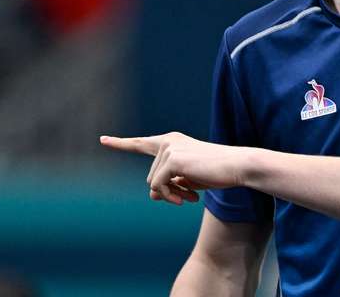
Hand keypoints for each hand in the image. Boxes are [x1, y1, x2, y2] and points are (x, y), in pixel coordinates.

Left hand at [100, 132, 243, 205]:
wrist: (236, 166)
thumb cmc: (216, 172)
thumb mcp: (188, 180)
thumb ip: (169, 183)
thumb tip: (152, 193)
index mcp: (172, 142)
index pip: (142, 143)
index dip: (121, 143)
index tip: (103, 140)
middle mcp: (167, 142)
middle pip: (150, 177)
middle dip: (167, 192)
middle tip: (187, 197)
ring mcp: (169, 149)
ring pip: (152, 184)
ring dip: (170, 196)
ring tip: (190, 196)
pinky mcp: (172, 159)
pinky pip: (158, 187)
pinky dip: (171, 197)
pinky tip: (189, 198)